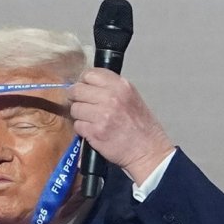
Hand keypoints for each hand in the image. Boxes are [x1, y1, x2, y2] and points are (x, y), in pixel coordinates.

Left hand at [68, 68, 173, 184]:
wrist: (148, 150)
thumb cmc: (142, 127)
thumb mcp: (132, 98)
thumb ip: (112, 88)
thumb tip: (87, 85)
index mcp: (121, 86)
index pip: (90, 73)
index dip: (84, 82)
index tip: (85, 89)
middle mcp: (111, 97)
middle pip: (78, 89)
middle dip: (76, 98)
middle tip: (82, 105)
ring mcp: (102, 115)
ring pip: (75, 108)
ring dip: (79, 115)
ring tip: (91, 121)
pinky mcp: (95, 132)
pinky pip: (77, 125)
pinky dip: (82, 129)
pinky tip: (93, 132)